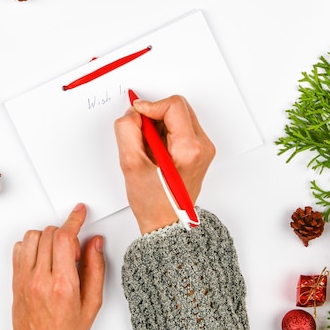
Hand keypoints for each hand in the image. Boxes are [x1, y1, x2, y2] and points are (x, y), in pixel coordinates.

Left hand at [12, 203, 104, 329]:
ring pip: (32, 236)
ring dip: (47, 238)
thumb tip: (95, 243)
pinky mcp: (15, 280)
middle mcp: (40, 279)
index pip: (65, 238)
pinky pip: (19, 248)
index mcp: (62, 284)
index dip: (74, 219)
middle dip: (65, 234)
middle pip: (50, 233)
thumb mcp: (92, 303)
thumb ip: (96, 269)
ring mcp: (24, 279)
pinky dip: (31, 246)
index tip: (80, 213)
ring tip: (57, 255)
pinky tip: (42, 257)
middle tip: (73, 252)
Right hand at [114, 95, 215, 233]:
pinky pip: (180, 127)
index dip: (150, 106)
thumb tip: (132, 113)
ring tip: (147, 147)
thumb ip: (127, 131)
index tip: (136, 115)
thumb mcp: (131, 165)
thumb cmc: (153, 202)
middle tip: (140, 133)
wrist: (166, 223)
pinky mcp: (198, 150)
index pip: (174, 106)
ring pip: (178, 116)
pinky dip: (163, 131)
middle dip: (154, 115)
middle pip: (178, 108)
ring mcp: (202, 148)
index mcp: (189, 149)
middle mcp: (202, 147)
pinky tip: (154, 149)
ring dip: (158, 123)